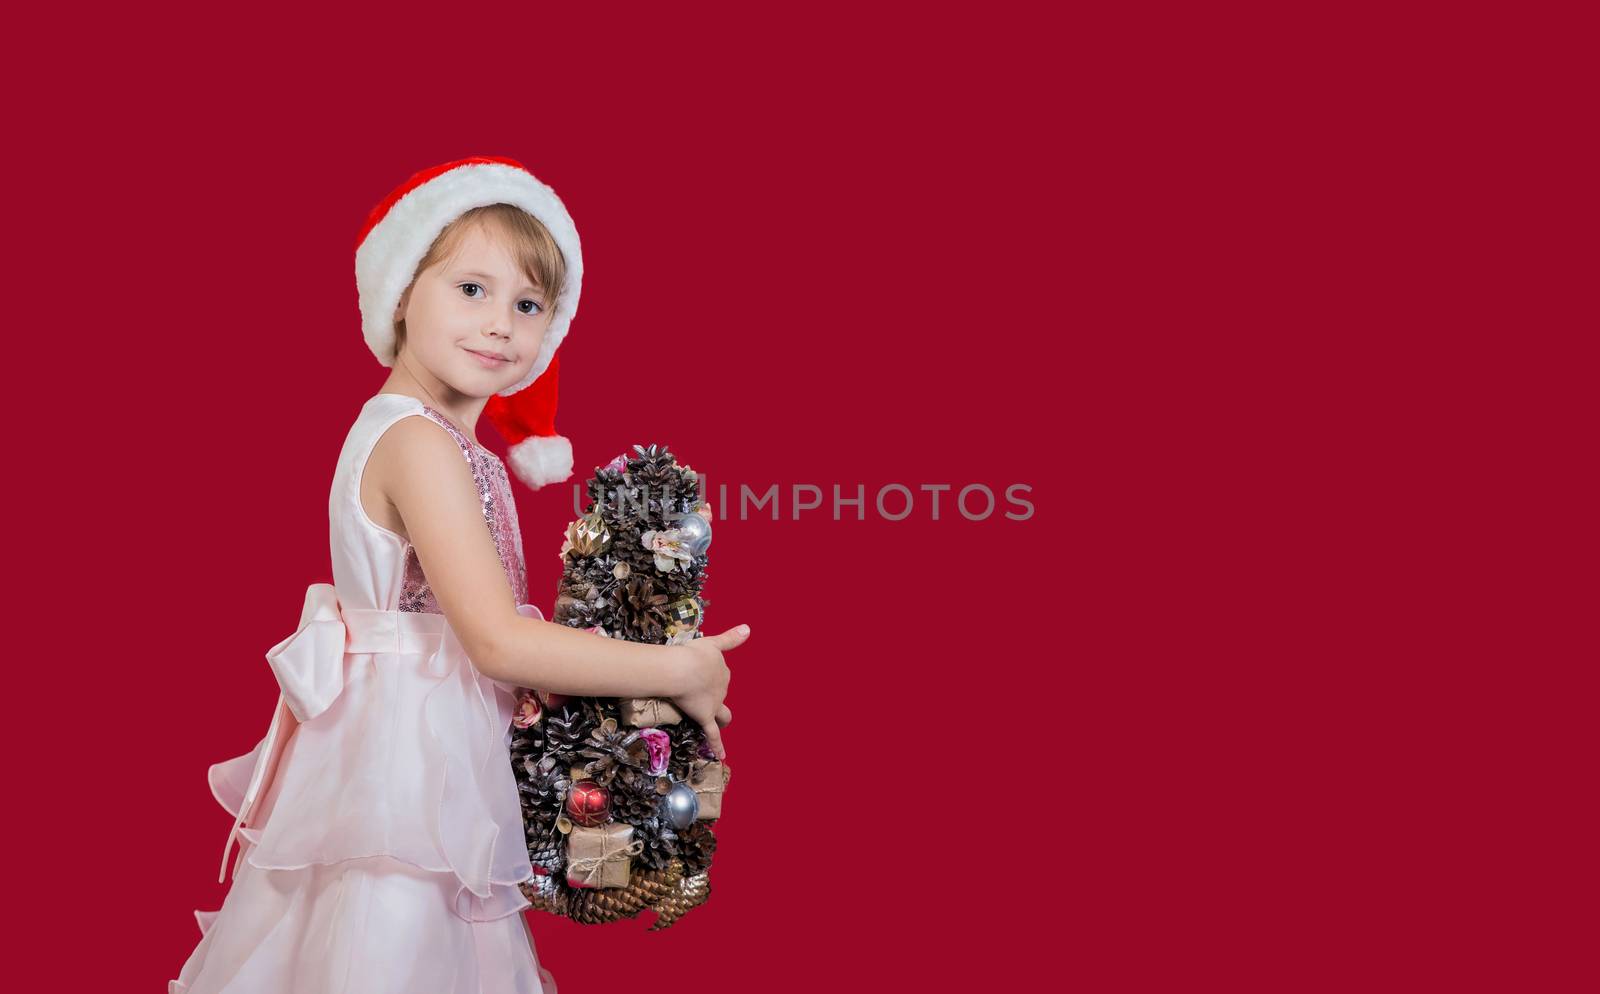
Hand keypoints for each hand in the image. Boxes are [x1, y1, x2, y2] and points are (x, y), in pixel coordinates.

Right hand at [670, 624, 749, 760]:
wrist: (683, 669)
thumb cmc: (692, 653)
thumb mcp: (712, 641)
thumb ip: (731, 638)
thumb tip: (749, 628)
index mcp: (722, 670)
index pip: (719, 673)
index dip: (709, 674)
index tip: (698, 671)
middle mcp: (722, 687)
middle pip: (719, 692)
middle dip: (711, 692)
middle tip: (693, 689)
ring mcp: (715, 704)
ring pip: (723, 714)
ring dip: (722, 717)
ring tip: (718, 720)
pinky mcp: (706, 716)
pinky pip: (713, 734)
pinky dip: (718, 745)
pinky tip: (722, 756)